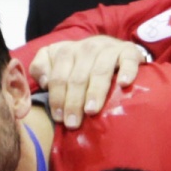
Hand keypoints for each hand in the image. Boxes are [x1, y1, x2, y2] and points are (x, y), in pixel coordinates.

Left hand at [30, 35, 146, 126]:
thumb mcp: (53, 62)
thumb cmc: (78, 64)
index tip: (58, 118)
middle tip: (73, 123)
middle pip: (77, 77)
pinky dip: (127, 71)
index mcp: (66, 51)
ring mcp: (109, 48)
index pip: (58, 77)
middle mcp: (87, 47)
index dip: (56, 98)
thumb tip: (44, 82)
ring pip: (99, 71)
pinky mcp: (129, 51)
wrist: (110, 49)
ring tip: (90, 111)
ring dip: (94, 92)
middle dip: (73, 102)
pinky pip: (128, 60)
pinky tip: (123, 84)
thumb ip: (40, 68)